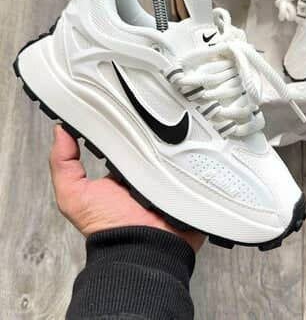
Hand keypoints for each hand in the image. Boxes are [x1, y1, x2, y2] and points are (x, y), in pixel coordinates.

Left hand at [49, 125, 204, 251]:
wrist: (142, 250)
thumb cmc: (110, 227)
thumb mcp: (75, 195)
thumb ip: (63, 164)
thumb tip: (60, 132)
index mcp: (123, 172)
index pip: (126, 140)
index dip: (127, 126)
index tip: (126, 108)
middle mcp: (146, 174)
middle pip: (152, 142)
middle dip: (154, 130)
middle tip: (153, 116)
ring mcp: (168, 179)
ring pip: (174, 150)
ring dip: (174, 142)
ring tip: (173, 130)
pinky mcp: (187, 186)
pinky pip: (191, 166)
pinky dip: (191, 158)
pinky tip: (189, 147)